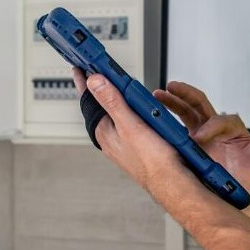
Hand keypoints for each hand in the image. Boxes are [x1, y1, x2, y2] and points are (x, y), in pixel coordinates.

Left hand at [72, 68, 186, 192]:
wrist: (171, 182)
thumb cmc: (152, 161)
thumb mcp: (130, 125)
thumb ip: (112, 101)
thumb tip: (94, 82)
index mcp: (104, 130)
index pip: (90, 99)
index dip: (84, 81)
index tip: (79, 67)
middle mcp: (110, 136)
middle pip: (102, 106)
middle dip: (99, 89)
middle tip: (95, 73)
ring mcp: (122, 142)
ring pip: (116, 114)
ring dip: (116, 99)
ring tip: (114, 87)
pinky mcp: (135, 145)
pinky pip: (128, 122)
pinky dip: (129, 111)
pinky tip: (136, 110)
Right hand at [153, 81, 249, 204]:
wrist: (239, 195)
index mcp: (231, 127)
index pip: (218, 119)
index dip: (209, 126)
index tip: (200, 138)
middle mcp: (215, 128)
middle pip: (199, 104)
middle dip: (184, 95)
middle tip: (171, 87)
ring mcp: (201, 135)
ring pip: (185, 113)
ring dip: (172, 102)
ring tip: (158, 95)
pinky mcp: (190, 145)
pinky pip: (177, 130)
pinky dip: (166, 123)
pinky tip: (154, 118)